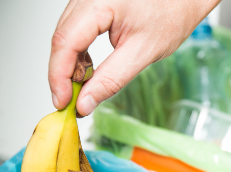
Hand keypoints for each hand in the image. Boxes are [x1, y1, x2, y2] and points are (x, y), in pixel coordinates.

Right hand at [49, 0, 219, 115]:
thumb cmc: (172, 13)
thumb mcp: (143, 52)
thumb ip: (111, 79)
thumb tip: (85, 103)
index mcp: (98, 2)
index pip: (65, 42)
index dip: (59, 77)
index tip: (62, 103)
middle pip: (61, 39)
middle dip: (63, 75)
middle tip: (70, 103)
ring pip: (65, 36)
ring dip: (70, 66)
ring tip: (81, 91)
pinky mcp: (90, 4)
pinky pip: (75, 30)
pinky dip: (79, 54)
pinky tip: (88, 72)